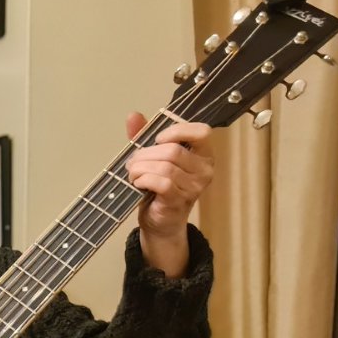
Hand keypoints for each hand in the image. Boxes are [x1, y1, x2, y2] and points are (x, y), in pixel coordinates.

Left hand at [124, 111, 213, 274]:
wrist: (159, 221)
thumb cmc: (157, 187)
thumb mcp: (151, 157)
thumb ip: (144, 135)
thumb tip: (133, 115)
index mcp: (203, 154)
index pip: (201, 132)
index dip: (176, 131)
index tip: (157, 140)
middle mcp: (204, 169)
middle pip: (173, 150)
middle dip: (145, 155)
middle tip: (133, 164)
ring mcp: (195, 186)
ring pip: (165, 166)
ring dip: (140, 169)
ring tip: (134, 175)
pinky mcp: (179, 200)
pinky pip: (161, 182)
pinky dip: (143, 180)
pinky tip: (138, 184)